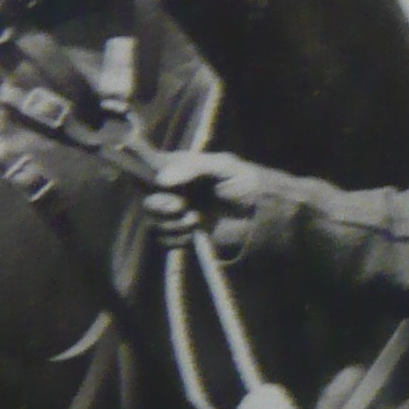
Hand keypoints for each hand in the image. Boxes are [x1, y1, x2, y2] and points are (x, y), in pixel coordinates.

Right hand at [143, 151, 279, 252]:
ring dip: (173, 223)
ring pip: (155, 223)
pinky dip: (178, 238)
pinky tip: (196, 232)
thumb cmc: (247, 183)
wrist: (265, 213)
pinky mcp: (187, 236)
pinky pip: (165, 241)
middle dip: (161, 206)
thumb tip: (161, 180)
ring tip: (197, 218)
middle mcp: (176, 193)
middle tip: (181, 205)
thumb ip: (192, 168)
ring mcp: (180, 216)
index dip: (143, 179)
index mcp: (180, 171)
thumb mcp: (222, 166)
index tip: (156, 184)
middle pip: (148, 202)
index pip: (146, 172)